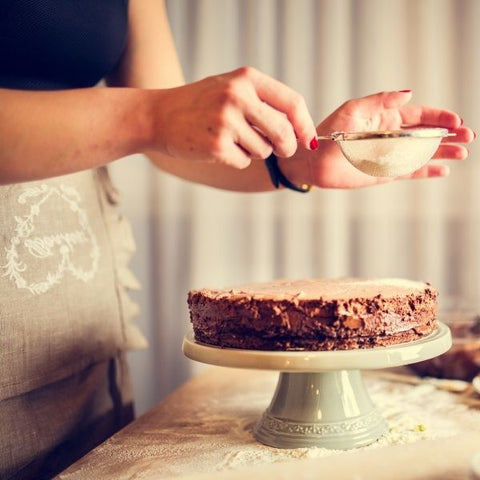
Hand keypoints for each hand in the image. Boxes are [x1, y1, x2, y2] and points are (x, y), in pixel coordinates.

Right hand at [147, 67, 317, 168]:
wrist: (159, 115)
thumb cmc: (199, 104)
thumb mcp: (230, 87)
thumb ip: (262, 101)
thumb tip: (298, 128)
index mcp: (246, 79)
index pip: (292, 102)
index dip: (305, 125)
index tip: (309, 140)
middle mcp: (238, 96)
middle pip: (283, 131)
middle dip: (287, 146)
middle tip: (282, 150)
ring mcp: (226, 121)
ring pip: (264, 150)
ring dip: (255, 151)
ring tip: (231, 139)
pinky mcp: (217, 145)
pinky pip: (244, 161)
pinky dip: (237, 160)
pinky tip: (218, 148)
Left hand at [283, 91, 474, 188]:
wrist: (314, 160)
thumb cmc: (329, 131)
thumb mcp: (353, 109)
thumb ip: (380, 101)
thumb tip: (409, 94)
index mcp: (386, 117)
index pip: (419, 115)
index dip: (439, 117)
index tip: (456, 120)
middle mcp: (391, 136)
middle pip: (427, 135)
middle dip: (448, 134)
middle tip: (468, 135)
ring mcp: (390, 155)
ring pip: (423, 153)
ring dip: (443, 152)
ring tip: (463, 151)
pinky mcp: (385, 173)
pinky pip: (410, 172)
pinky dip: (427, 171)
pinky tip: (443, 170)